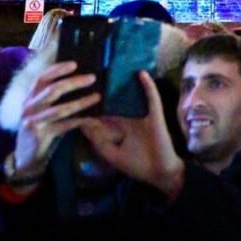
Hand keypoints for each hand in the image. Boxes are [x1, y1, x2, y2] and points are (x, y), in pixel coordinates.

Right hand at [9, 61, 98, 181]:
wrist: (25, 157)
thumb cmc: (37, 129)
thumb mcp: (39, 111)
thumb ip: (49, 98)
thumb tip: (76, 81)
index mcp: (29, 98)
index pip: (41, 78)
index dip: (57, 69)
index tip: (75, 64)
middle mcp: (29, 107)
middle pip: (52, 90)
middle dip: (74, 82)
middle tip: (92, 78)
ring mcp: (34, 122)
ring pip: (60, 109)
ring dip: (81, 102)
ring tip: (97, 96)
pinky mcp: (41, 135)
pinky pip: (64, 126)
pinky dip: (79, 121)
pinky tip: (91, 118)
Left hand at [77, 72, 183, 199]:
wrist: (162, 174)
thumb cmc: (137, 166)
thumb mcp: (112, 155)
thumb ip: (98, 141)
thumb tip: (83, 124)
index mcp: (118, 128)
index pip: (103, 114)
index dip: (92, 105)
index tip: (78, 93)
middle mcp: (130, 118)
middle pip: (116, 101)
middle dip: (105, 89)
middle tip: (93, 73)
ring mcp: (143, 115)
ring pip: (132, 96)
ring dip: (126, 83)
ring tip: (115, 67)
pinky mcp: (155, 116)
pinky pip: (152, 99)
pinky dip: (148, 87)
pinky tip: (142, 74)